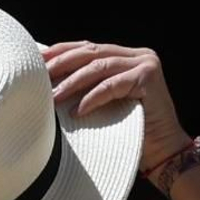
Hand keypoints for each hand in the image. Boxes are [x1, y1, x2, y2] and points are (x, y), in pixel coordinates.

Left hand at [43, 41, 192, 170]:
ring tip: (53, 97)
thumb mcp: (103, 103)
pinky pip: (113, 86)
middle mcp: (137, 55)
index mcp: (125, 56)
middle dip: (62, 63)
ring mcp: (145, 63)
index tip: (37, 59)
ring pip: (100, 67)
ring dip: (72, 82)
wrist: (163, 152)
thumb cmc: (128, 131)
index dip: (61, 51)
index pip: (88, 47)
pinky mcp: (149, 78)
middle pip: (91, 52)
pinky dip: (93, 98)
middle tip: (40, 75)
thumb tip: (48, 80)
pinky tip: (77, 111)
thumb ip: (87, 86)